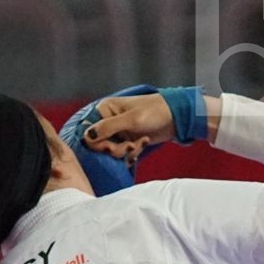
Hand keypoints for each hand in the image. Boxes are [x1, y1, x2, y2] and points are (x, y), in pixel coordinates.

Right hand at [84, 88, 215, 161]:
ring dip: (125, 152)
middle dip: (115, 149)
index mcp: (104, 109)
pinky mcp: (126, 141)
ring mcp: (117, 132)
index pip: (88, 131)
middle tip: (130, 146)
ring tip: (139, 144)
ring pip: (111, 151)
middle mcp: (107, 120)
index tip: (110, 147)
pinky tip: (142, 145)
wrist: (175, 118)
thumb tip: (87, 136)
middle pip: (99, 144)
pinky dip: (131, 154)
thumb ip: (108, 127)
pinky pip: (121, 154)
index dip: (98, 142)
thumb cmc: (154, 112)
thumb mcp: (131, 119)